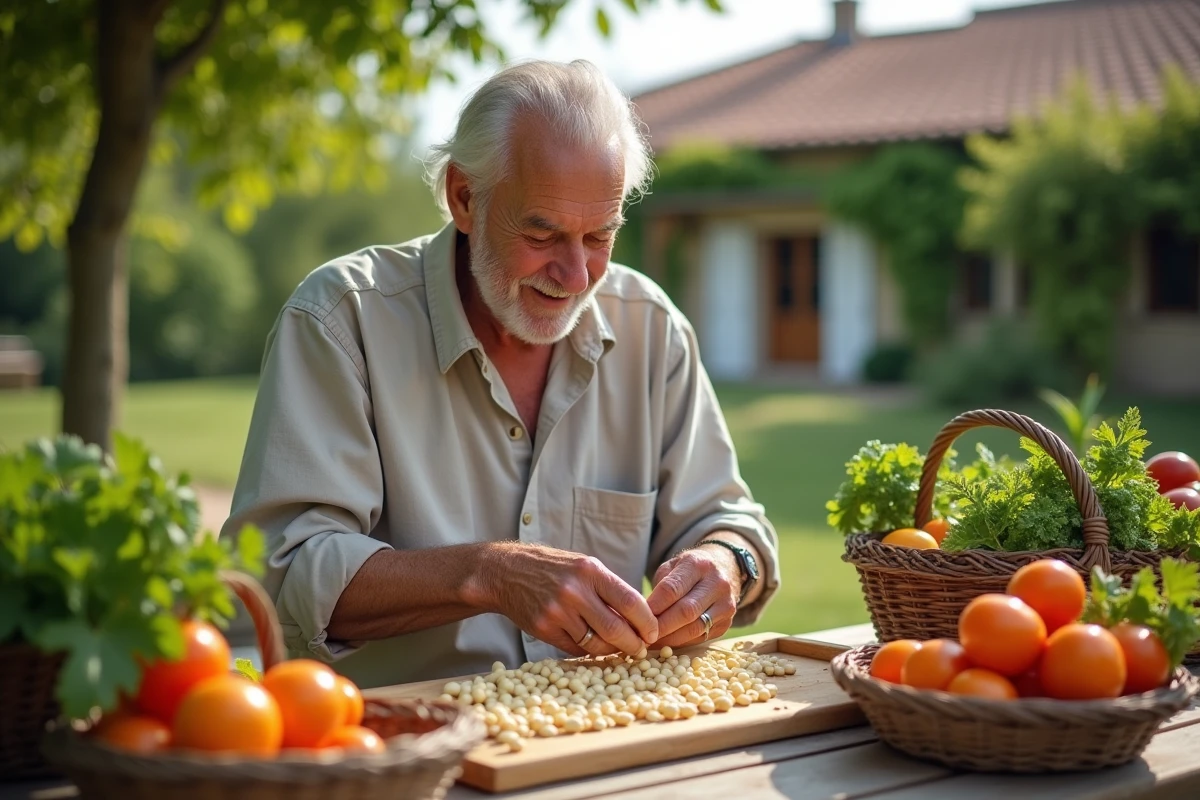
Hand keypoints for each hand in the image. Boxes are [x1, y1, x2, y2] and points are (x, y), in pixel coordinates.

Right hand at [487, 542, 658, 656]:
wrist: (506, 572)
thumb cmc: (553, 569)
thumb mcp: (584, 566)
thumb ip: (609, 589)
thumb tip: (639, 618)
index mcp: (591, 571)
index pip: (631, 602)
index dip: (647, 622)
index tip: (654, 632)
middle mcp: (575, 591)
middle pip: (617, 629)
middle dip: (634, 644)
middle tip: (641, 649)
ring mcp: (558, 612)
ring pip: (596, 644)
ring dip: (612, 651)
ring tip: (619, 649)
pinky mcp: (544, 629)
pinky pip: (575, 649)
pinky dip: (588, 651)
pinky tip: (593, 647)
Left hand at [646, 544, 738, 647]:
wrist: (724, 569)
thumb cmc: (689, 569)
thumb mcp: (673, 566)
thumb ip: (659, 587)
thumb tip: (641, 614)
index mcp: (698, 564)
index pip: (672, 589)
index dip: (653, 606)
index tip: (637, 618)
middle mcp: (716, 583)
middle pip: (685, 611)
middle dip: (661, 627)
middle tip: (642, 636)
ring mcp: (726, 604)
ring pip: (695, 628)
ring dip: (670, 639)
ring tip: (651, 643)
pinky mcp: (727, 623)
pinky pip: (701, 637)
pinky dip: (682, 643)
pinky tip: (667, 643)